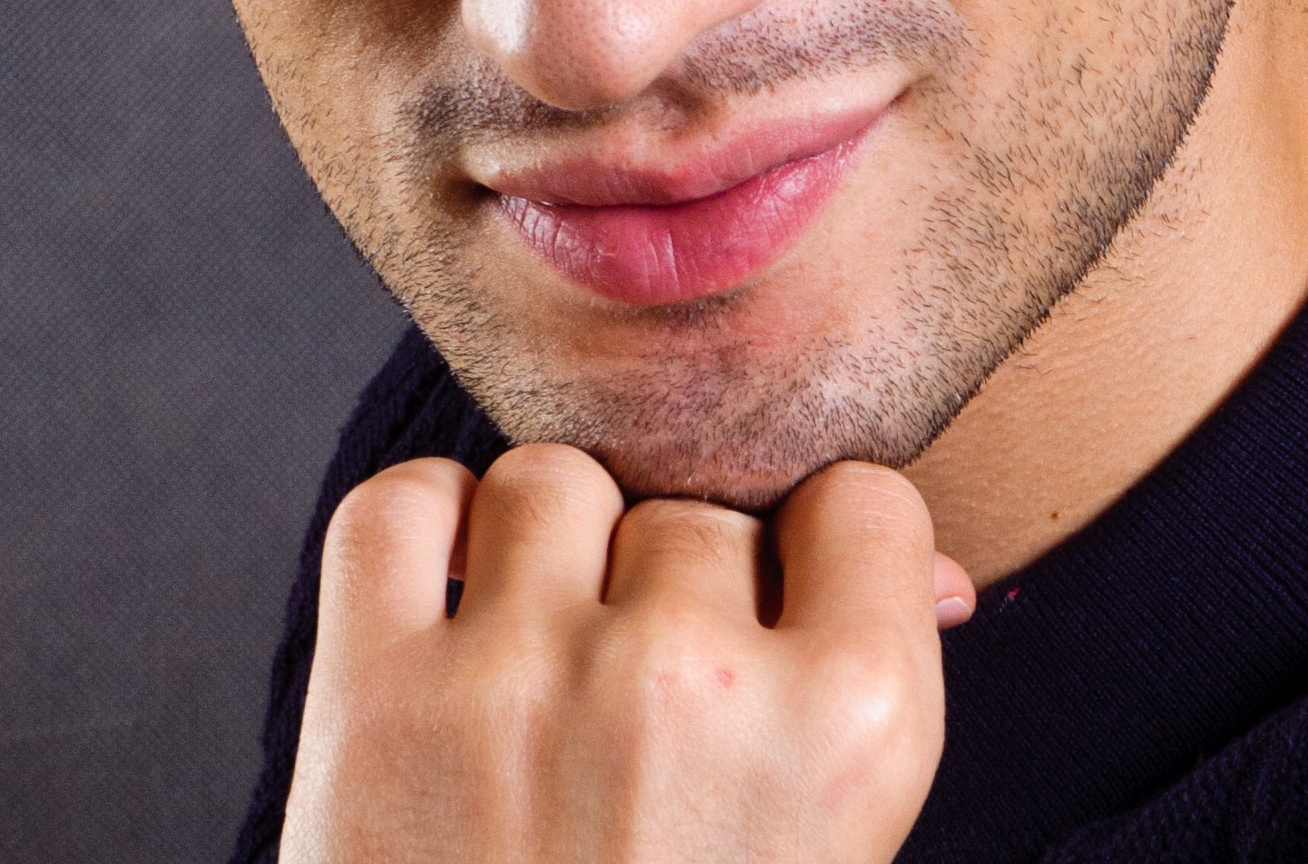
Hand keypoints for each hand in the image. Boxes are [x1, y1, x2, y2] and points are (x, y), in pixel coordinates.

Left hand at [279, 443, 974, 863]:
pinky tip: (447, 607)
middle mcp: (693, 683)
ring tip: (544, 683)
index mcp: (848, 729)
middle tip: (645, 726)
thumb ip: (870, 703)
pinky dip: (420, 529)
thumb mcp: (825, 862)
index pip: (865, 502)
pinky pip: (400, 504)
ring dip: (552, 557)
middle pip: (696, 510)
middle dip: (674, 594)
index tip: (789, 614)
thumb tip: (931, 573)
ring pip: (553, 482)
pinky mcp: (376, 699)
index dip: (826, 557)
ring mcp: (526, 681)